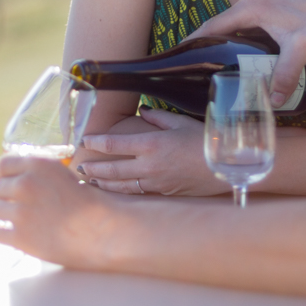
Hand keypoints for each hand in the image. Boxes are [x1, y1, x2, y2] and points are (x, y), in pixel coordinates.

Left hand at [0, 155, 109, 266]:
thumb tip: (8, 179)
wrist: (104, 230)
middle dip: (6, 199)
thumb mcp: (63, 174)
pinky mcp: (19, 236)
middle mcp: (25, 184)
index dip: (6, 177)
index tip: (12, 185)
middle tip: (29, 209)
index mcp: (37, 164)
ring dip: (1, 215)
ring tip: (25, 221)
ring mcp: (20, 212)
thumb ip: (37, 174)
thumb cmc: (88, 204)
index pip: (2, 166)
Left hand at [77, 107, 228, 195]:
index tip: (83, 141)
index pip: (114, 144)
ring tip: (89, 182)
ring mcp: (155, 182)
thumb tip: (143, 112)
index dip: (95, 143)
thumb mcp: (180, 122)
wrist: (226, 166)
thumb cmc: (205, 140)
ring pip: (121, 186)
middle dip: (93, 168)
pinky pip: (136, 192)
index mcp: (151, 144)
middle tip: (79, 168)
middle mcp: (149, 165)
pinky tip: (114, 192)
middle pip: (112, 169)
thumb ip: (157, 117)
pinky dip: (121, 192)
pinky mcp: (163, 192)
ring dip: (103, 184)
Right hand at [192, 0, 305, 106]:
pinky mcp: (269, 12)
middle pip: (218, 28)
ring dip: (221, 45)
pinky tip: (237, 60)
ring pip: (232, 28)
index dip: (193, 42)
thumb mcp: (301, 49)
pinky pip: (244, 28)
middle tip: (194, 70)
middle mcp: (251, 3)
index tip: (179, 58)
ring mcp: (260, 6)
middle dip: (205, 47)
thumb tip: (274, 100)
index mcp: (250, 8)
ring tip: (211, 68)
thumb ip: (286, 73)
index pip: (211, 26)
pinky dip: (236, 42)